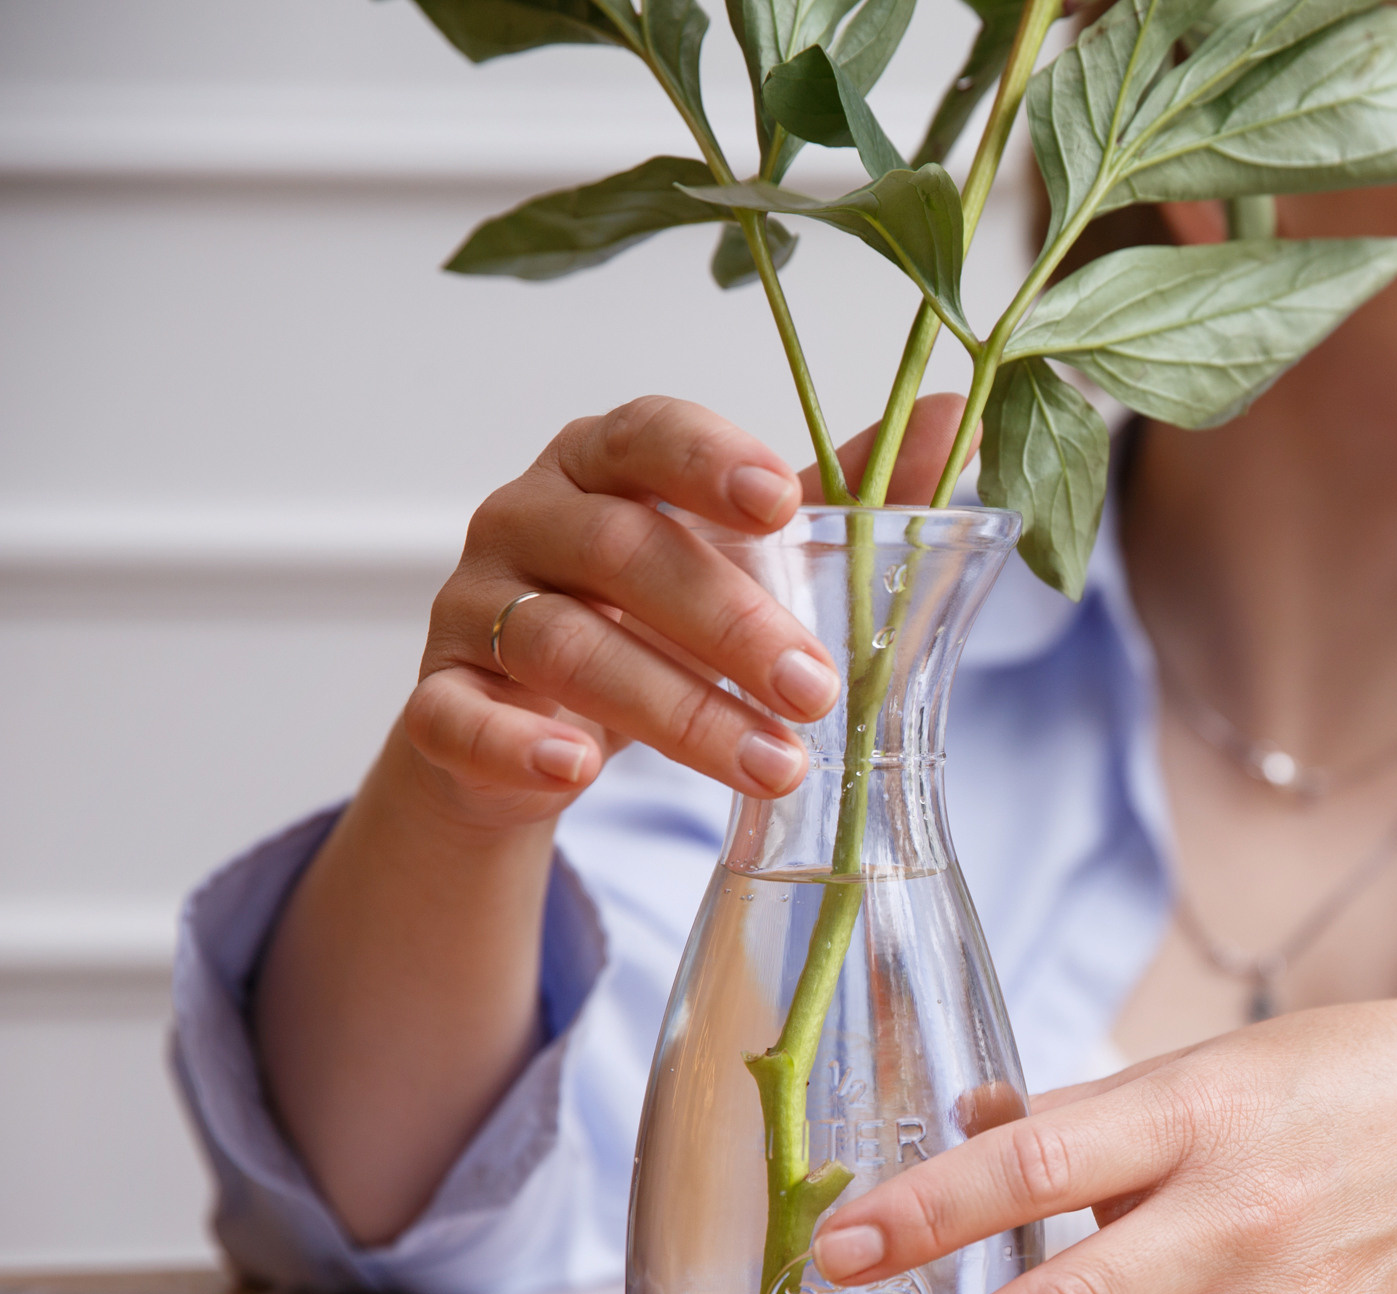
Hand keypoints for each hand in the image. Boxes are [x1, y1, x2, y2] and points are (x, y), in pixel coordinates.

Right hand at [398, 392, 968, 831]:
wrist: (540, 726)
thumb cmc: (657, 612)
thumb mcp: (751, 554)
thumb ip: (846, 494)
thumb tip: (953, 415)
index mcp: (603, 462)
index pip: (647, 434)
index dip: (708, 461)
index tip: (783, 502)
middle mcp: (526, 517)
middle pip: (620, 551)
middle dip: (729, 621)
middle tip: (816, 689)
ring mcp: (473, 608)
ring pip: (561, 645)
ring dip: (674, 709)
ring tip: (771, 765)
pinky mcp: (438, 701)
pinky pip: (457, 716)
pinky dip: (517, 744)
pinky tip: (580, 769)